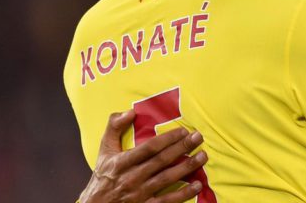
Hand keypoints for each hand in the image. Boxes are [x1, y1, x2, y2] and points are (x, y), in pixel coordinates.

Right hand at [79, 110, 207, 202]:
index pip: (149, 148)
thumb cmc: (103, 175)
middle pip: (161, 161)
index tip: (183, 131)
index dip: (167, 139)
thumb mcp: (104, 149)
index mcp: (122, 162)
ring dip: (187, 168)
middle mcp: (131, 178)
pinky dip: (183, 194)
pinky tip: (197, 185)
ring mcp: (139, 194)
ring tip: (202, 156)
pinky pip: (167, 201)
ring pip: (167, 179)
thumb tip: (130, 111)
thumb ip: (114, 127)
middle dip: (182, 148)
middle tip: (198, 138)